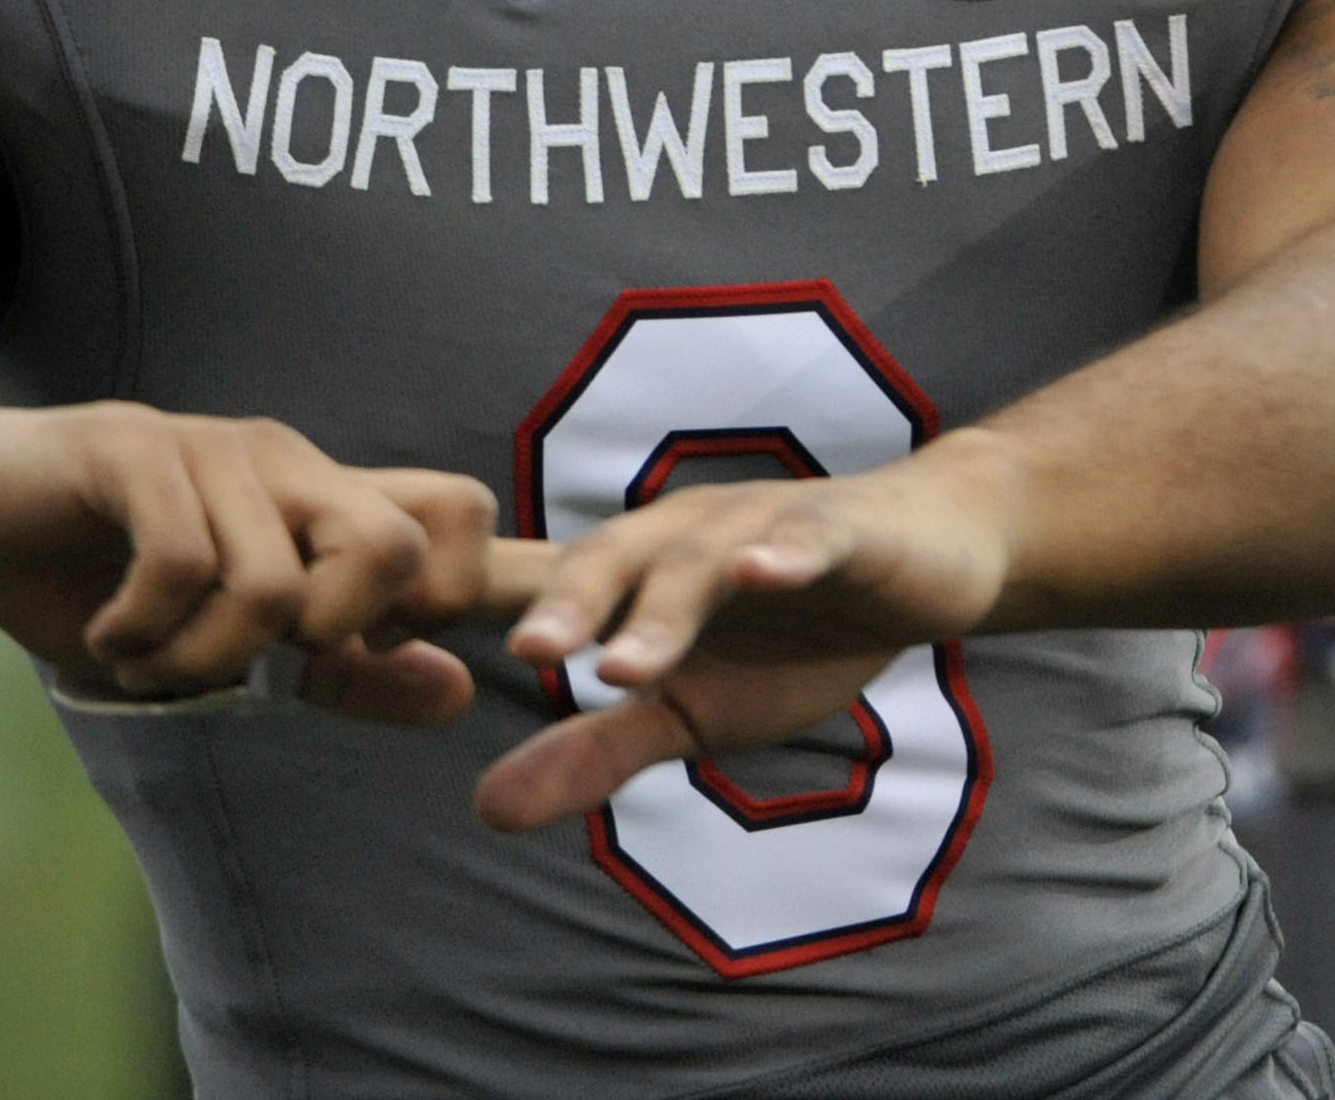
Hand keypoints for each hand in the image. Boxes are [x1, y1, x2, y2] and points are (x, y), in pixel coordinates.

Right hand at [0, 379, 495, 713]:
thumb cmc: (95, 581)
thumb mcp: (227, 648)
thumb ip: (346, 671)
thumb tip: (463, 693)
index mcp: (324, 501)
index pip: (461, 513)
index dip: (448, 598)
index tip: (347, 651)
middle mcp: (287, 463)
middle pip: (396, 546)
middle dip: (331, 639)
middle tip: (248, 658)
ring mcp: (213, 448)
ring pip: (276, 585)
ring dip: (201, 660)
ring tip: (145, 655)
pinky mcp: (136, 447)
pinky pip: (182, 563)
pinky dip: (143, 632)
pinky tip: (107, 632)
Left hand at [471, 435, 1022, 832]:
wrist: (932, 561)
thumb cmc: (799, 633)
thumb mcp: (695, 712)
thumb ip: (597, 751)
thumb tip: (485, 811)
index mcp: (633, 570)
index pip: (541, 584)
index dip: (475, 599)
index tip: (402, 634)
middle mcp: (682, 532)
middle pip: (610, 559)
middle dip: (567, 605)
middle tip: (526, 654)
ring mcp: (760, 524)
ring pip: (701, 559)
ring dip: (663, 609)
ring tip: (626, 667)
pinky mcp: (841, 526)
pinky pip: (806, 537)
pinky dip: (781, 555)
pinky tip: (759, 577)